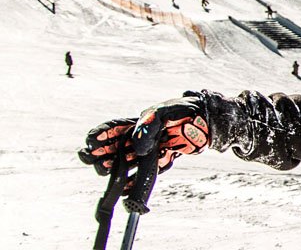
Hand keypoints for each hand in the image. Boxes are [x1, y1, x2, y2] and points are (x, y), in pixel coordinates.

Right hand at [78, 95, 209, 176]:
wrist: (207, 120)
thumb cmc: (184, 110)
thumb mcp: (163, 111)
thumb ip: (149, 126)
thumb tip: (139, 149)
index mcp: (135, 124)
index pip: (110, 130)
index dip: (98, 136)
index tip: (92, 143)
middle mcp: (138, 139)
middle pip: (111, 150)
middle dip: (100, 156)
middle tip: (99, 160)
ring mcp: (148, 153)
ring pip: (124, 165)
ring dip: (114, 171)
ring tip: (110, 174)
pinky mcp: (160, 163)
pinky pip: (143, 175)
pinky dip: (134, 184)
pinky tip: (126, 190)